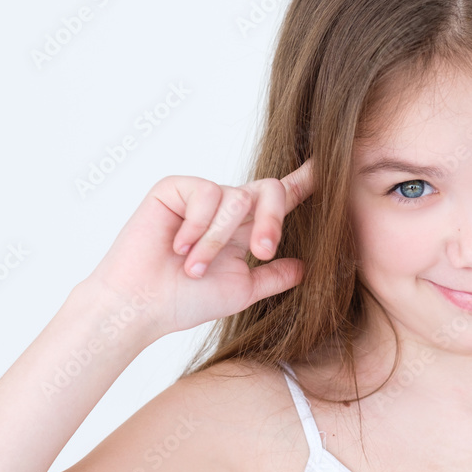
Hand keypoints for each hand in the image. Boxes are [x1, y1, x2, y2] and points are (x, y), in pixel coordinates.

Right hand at [78, 158, 314, 341]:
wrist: (141, 306)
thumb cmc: (185, 300)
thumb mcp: (242, 290)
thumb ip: (274, 277)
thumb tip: (308, 267)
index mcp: (245, 227)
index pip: (281, 198)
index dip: (306, 180)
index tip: (330, 165)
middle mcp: (227, 206)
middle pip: (270, 190)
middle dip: (273, 220)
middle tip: (262, 250)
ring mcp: (201, 195)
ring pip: (237, 198)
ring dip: (218, 239)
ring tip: (195, 267)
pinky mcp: (176, 188)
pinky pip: (206, 193)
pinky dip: (197, 226)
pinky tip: (179, 247)